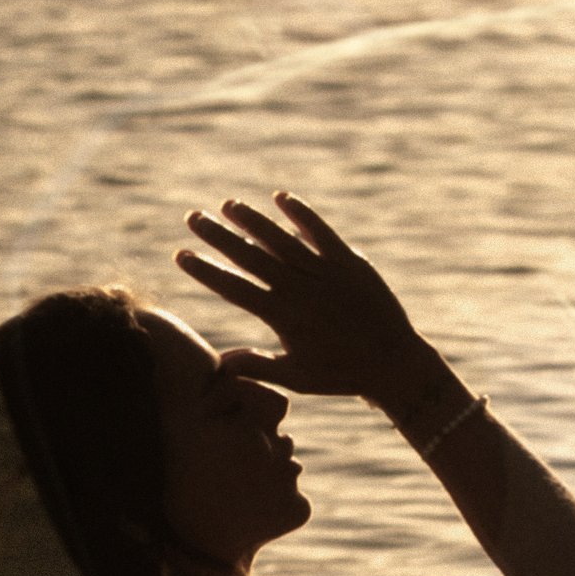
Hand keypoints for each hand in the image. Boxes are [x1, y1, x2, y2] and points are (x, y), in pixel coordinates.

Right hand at [174, 192, 426, 399]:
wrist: (393, 363)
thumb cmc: (340, 375)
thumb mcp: (295, 377)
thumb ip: (255, 366)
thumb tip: (218, 365)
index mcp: (283, 317)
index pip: (234, 288)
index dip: (206, 271)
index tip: (182, 255)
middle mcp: (300, 290)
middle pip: (251, 256)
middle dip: (218, 236)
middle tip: (192, 218)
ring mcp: (325, 272)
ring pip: (281, 239)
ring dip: (253, 220)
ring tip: (228, 204)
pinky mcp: (349, 262)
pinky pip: (321, 232)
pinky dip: (300, 214)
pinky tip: (280, 198)